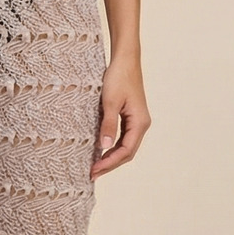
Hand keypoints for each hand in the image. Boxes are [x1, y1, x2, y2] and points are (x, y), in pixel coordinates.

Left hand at [91, 57, 149, 178]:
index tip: (94, 170)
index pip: (126, 151)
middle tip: (92, 173)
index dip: (110, 163)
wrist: (125, 60)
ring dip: (111, 157)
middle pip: (127, 152)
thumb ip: (108, 125)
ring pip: (125, 146)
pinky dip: (112, 147)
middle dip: (110, 164)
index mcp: (140, 123)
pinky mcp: (130, 117)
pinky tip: (101, 151)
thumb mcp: (109, 102)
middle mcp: (141, 124)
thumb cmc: (118, 78)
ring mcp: (137, 121)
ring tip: (95, 166)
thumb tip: (104, 147)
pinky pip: (123, 137)